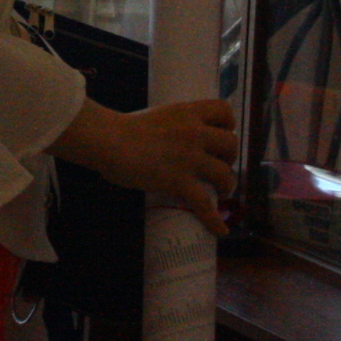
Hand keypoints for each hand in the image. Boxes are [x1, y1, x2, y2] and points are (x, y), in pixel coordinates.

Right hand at [59, 97, 240, 232]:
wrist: (110, 140)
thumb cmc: (122, 129)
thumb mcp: (156, 117)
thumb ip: (171, 128)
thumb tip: (171, 143)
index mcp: (188, 113)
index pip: (224, 111)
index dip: (227, 125)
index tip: (220, 134)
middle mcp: (195, 133)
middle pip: (231, 144)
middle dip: (228, 156)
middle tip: (216, 164)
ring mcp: (190, 158)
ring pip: (225, 174)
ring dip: (226, 184)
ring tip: (219, 191)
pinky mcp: (180, 182)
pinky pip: (204, 204)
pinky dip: (214, 219)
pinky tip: (220, 229)